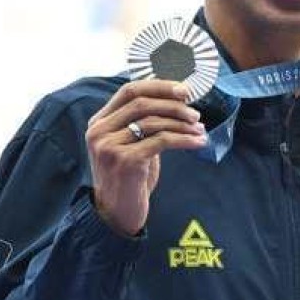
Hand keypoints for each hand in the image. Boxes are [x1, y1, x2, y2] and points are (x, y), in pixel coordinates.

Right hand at [86, 80, 207, 235]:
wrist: (118, 212)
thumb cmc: (130, 178)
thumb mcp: (132, 145)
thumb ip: (144, 124)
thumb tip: (178, 102)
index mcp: (99, 122)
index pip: (129, 90)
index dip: (159, 86)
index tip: (184, 90)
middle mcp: (99, 131)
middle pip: (142, 103)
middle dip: (173, 105)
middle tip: (195, 112)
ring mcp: (110, 146)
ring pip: (153, 122)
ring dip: (182, 124)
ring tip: (199, 129)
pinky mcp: (126, 160)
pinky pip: (161, 141)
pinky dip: (184, 140)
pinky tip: (198, 142)